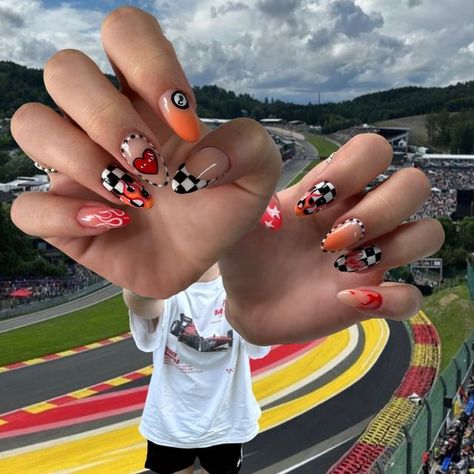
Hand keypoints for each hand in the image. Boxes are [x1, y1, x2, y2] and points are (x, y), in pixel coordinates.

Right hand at [10, 7, 280, 297]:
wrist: (199, 259)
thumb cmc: (221, 210)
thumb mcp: (257, 177)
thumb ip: (250, 147)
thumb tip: (201, 156)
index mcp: (146, 101)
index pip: (124, 32)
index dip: (148, 63)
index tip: (184, 122)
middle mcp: (102, 124)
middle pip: (65, 69)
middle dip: (107, 116)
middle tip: (150, 163)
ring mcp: (75, 168)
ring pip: (31, 124)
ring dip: (82, 160)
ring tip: (134, 197)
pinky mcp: (61, 217)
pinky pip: (26, 206)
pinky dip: (64, 215)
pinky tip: (111, 225)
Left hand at [220, 134, 444, 343]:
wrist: (242, 298)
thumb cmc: (244, 249)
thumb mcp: (239, 209)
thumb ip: (245, 174)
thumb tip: (244, 144)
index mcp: (333, 188)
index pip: (374, 150)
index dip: (354, 167)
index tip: (310, 201)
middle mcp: (361, 216)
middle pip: (414, 185)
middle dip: (380, 209)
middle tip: (331, 239)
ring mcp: (371, 257)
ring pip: (427, 233)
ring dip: (393, 247)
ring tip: (342, 266)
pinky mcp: (370, 298)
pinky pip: (412, 297)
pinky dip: (390, 299)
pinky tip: (344, 299)